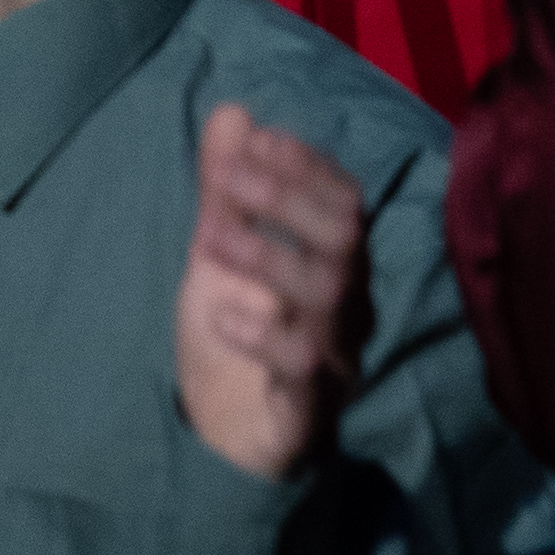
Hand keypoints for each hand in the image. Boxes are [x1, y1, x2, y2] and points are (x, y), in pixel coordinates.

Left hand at [177, 103, 371, 482]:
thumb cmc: (233, 339)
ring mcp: (333, 355)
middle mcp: (346, 305)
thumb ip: (227, 190)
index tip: (255, 138)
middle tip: (226, 176)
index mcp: (331, 264)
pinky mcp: (308, 407)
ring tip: (208, 235)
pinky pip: (301, 366)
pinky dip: (262, 334)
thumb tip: (232, 112)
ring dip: (269, 254)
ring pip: (328, 293)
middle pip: (344, 238)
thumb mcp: (217, 255)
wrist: (224, 441)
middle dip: (289, 197)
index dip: (307, 164)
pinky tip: (220, 316)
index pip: (344, 200)